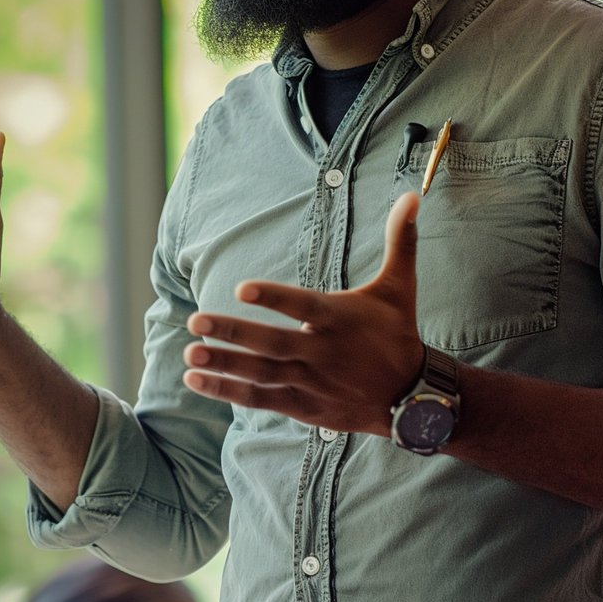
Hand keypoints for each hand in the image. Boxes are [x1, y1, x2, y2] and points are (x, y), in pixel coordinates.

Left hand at [182, 191, 425, 436]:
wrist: (411, 397)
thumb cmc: (399, 332)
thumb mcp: (401, 286)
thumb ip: (401, 240)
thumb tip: (413, 196)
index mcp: (339, 319)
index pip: (302, 306)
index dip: (273, 297)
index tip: (240, 288)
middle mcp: (322, 352)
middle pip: (272, 344)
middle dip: (233, 333)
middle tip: (195, 321)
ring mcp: (311, 382)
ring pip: (261, 374)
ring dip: (224, 364)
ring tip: (189, 353)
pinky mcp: (303, 405)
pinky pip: (260, 399)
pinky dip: (228, 390)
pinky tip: (196, 379)